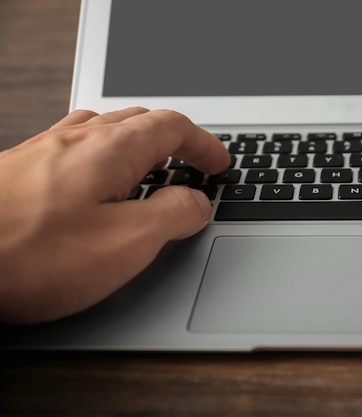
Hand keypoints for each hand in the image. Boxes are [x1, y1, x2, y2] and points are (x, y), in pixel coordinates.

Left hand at [0, 107, 229, 323]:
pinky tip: (97, 181)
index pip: (173, 127)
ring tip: (150, 170)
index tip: (218, 164)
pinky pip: (77, 146)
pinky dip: (105, 155)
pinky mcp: (22, 169)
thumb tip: (197, 203)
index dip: (204, 145)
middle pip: (141, 120)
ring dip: (139, 143)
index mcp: (112, 150)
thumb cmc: (29, 254)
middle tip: (192, 165)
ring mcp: (45, 150)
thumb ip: (174, 216)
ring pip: (107, 130)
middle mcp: (78, 139)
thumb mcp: (127, 243)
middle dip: (176, 140)